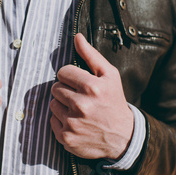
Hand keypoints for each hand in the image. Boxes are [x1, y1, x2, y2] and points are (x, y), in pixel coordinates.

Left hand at [50, 33, 133, 159]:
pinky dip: (61, 121)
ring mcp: (73, 123)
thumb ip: (91, 55)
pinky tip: (76, 122)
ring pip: (53, 104)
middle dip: (66, 90)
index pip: (63, 72)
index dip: (70, 76)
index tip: (79, 83)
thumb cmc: (114, 102)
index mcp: (92, 87)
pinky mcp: (66, 138)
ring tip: (78, 110)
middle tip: (79, 97)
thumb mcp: (110, 76)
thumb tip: (77, 37)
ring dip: (62, 105)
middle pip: (55, 88)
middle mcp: (81, 105)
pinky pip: (52, 121)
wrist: (123, 137)